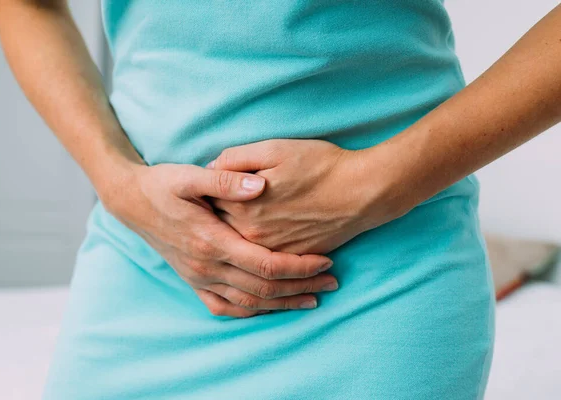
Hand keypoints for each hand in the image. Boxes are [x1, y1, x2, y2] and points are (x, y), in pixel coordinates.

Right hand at [103, 163, 337, 317]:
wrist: (130, 202)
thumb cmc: (162, 185)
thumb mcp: (189, 175)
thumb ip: (226, 179)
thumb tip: (260, 185)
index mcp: (210, 241)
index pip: (265, 264)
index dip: (299, 266)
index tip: (326, 261)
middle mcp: (205, 266)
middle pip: (263, 288)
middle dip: (301, 287)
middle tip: (331, 282)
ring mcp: (198, 278)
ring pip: (248, 303)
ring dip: (282, 304)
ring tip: (312, 300)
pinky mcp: (192, 281)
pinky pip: (225, 307)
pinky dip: (251, 311)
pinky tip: (270, 308)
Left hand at [208, 139, 413, 254]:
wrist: (363, 193)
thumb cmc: (319, 166)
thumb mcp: (274, 149)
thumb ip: (235, 158)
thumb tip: (209, 168)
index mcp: (242, 207)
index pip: (208, 205)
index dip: (204, 197)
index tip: (201, 193)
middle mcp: (252, 235)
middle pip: (220, 231)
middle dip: (212, 221)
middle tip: (210, 212)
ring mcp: (272, 251)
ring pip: (241, 249)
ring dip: (231, 240)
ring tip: (231, 229)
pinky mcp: (292, 259)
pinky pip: (265, 261)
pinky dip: (256, 254)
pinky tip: (259, 240)